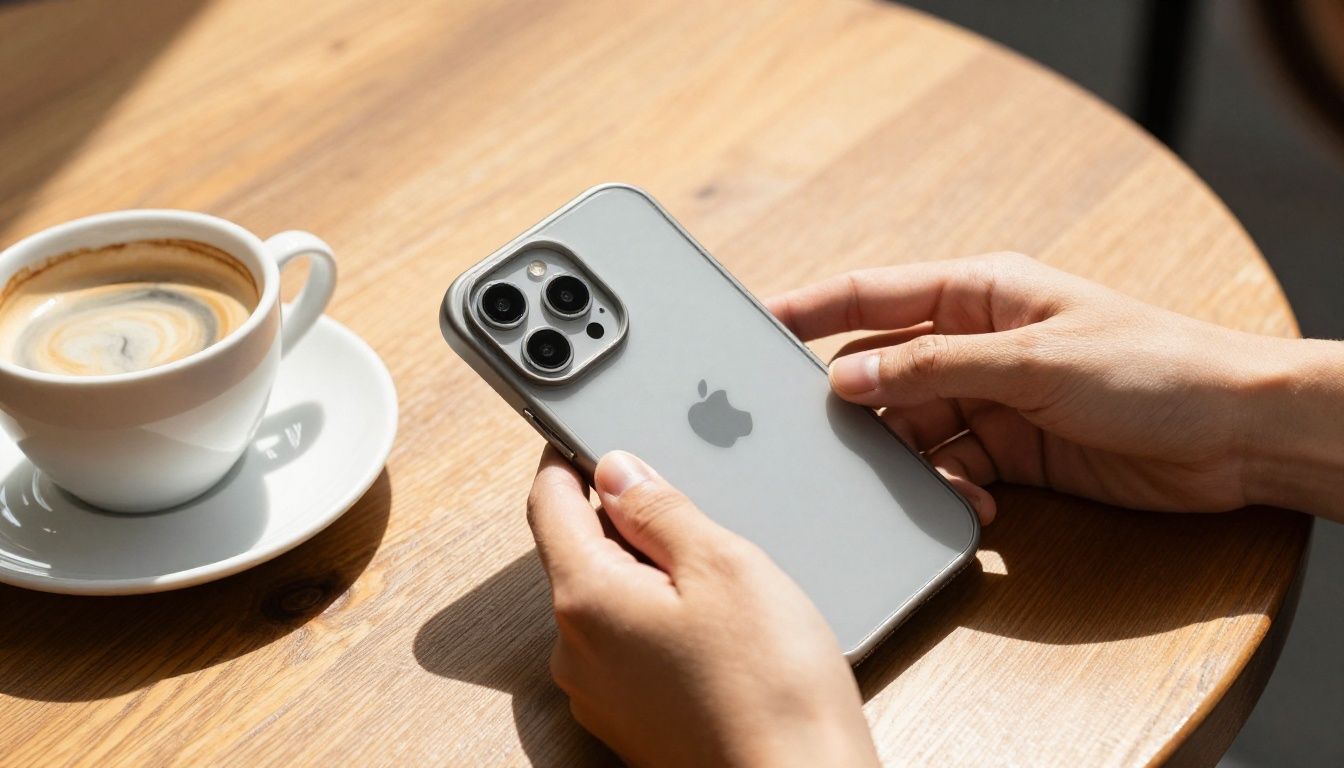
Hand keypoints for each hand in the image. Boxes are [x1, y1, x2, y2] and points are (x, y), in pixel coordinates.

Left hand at [527, 447, 878, 767]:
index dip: (565, 460)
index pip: (548, 504)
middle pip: (577, 553)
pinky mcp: (630, 721)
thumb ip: (659, 510)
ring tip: (715, 573)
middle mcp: (575, 651)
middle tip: (685, 502)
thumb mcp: (722, 564)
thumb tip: (617, 470)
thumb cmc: (771, 687)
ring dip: (643, 572)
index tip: (581, 436)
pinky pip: (627, 646)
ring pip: (606, 601)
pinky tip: (715, 626)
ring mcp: (599, 693)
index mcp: (586, 598)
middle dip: (620, 520)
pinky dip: (656, 619)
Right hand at [768, 252, 1343, 521]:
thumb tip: (848, 377)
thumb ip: (934, 369)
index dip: (811, 309)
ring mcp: (994, 399)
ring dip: (909, 461)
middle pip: (885, 372)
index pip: (874, 295)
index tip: (756, 325)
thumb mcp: (1033, 360)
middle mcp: (978, 343)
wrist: (1238, 435)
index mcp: (981, 293)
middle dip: (858, 406)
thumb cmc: (1156, 367)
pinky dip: (950, 490)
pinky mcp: (1013, 451)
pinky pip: (952, 469)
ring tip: (919, 482)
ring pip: (914, 429)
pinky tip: (971, 505)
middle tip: (823, 439)